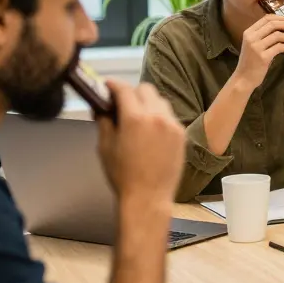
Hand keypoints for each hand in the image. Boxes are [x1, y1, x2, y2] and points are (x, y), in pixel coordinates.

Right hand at [97, 80, 185, 205]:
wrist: (148, 197)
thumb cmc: (122, 175)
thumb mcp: (105, 146)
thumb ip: (104, 121)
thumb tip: (101, 107)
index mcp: (135, 118)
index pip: (124, 89)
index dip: (113, 85)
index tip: (106, 86)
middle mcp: (157, 116)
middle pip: (145, 89)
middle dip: (132, 93)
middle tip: (122, 104)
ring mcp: (173, 125)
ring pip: (160, 101)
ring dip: (148, 103)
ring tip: (138, 118)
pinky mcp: (182, 135)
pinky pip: (170, 116)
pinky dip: (159, 117)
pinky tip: (151, 131)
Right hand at [232, 15, 283, 89]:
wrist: (243, 78)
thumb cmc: (250, 61)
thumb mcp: (252, 44)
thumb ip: (262, 35)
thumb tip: (280, 26)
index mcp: (248, 32)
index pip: (266, 18)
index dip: (279, 18)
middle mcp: (251, 38)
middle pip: (272, 24)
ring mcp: (257, 47)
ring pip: (277, 35)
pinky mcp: (263, 57)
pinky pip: (279, 47)